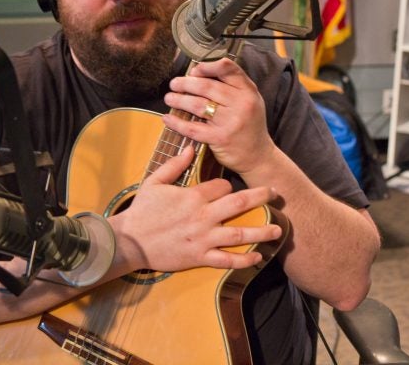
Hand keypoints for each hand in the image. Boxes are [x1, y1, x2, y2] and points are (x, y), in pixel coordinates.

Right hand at [111, 145, 283, 272]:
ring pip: (239, 234)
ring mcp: (203, 238)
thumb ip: (174, 165)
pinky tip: (258, 257)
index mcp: (192, 196)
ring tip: (278, 229)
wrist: (129, 241)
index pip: (222, 186)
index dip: (229, 185)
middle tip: (275, 193)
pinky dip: (244, 260)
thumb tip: (190, 147)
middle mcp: (202, 216)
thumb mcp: (154, 182)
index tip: (229, 189)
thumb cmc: (141, 211)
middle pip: (239, 202)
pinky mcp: (199, 257)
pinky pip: (227, 260)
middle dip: (261, 196)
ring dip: (262, 231)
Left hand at [162, 58, 274, 175]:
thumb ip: (231, 86)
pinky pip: (193, 128)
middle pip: (207, 86)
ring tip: (169, 98)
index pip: (227, 69)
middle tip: (174, 84)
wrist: (258, 156)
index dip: (206, 66)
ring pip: (198, 105)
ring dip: (179, 100)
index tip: (193, 70)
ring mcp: (231, 121)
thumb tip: (198, 73)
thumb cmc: (249, 125)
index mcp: (248, 90)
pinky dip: (177, 123)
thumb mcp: (250, 100)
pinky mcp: (220, 138)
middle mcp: (241, 103)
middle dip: (186, 83)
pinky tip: (168, 118)